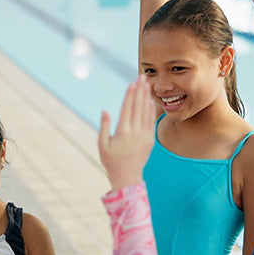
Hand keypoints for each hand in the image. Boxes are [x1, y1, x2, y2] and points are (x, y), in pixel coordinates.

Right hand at [98, 76, 155, 190]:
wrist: (128, 177)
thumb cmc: (111, 161)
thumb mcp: (102, 145)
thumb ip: (104, 127)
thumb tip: (105, 110)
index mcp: (123, 133)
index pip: (127, 109)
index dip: (129, 95)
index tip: (131, 83)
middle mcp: (136, 133)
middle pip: (138, 107)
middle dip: (140, 90)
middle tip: (142, 76)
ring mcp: (145, 136)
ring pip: (146, 112)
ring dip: (146, 97)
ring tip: (147, 84)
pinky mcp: (150, 140)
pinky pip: (151, 121)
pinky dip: (151, 110)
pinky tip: (150, 100)